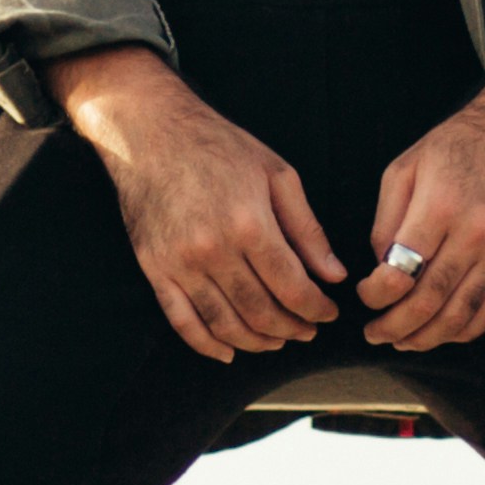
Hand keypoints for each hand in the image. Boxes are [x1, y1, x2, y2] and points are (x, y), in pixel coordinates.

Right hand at [53, 49, 343, 358]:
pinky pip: (182, 321)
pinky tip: (229, 352)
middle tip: (308, 331)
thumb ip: (307, 230)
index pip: (292, 287)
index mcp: (250, 224)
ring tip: (277, 341)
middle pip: (261, 312)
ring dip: (257, 341)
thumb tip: (333, 276)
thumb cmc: (219, 147)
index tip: (329, 314)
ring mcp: (180, 263)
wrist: (150, 132)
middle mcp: (213, 250)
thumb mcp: (277, 175)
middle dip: (292, 329)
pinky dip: (207, 344)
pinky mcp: (155, 269)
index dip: (316, 309)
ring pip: (225, 324)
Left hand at [361, 42, 484, 349]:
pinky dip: (462, 332)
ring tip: (402, 340)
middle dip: (394, 326)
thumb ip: (386, 219)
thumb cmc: (462, 143)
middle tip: (373, 334)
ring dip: (425, 338)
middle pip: (429, 302)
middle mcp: (475, 234)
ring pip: (460, 316)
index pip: (400, 272)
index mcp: (440, 206)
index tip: (365, 296)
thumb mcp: (407, 166)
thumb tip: (380, 266)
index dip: (375, 295)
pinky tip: (440, 333)